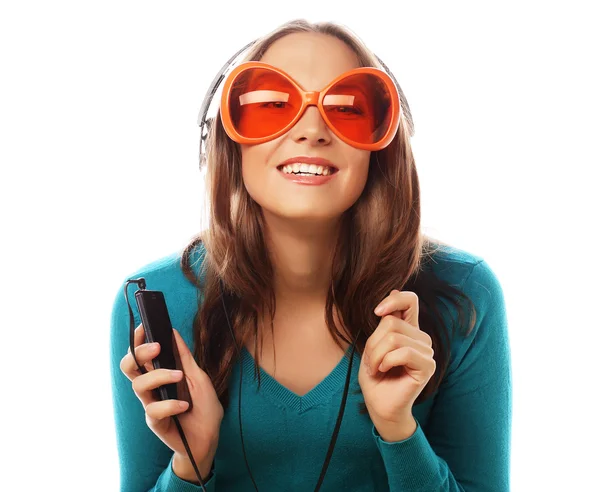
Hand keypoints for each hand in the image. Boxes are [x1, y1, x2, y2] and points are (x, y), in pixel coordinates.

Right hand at [120, 324, 223, 470]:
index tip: (144, 327)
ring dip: (159, 376)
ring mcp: (151, 404)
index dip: (137, 340)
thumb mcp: (199, 377)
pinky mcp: (154, 422)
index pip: (140, 355)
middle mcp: (151, 388)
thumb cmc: (204, 408)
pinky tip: (184, 405)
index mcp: (160, 374)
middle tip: (157, 347)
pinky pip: (153, 410)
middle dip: (138, 353)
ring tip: (179, 376)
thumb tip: (173, 332)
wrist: (209, 438)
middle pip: (128, 367)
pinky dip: (169, 405)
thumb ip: (184, 357)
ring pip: (138, 385)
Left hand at [358, 290, 434, 439]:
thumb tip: (395, 290)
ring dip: (377, 355)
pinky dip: (386, 361)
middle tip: (372, 361)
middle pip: (391, 323)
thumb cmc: (376, 376)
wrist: (379, 405)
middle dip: (373, 343)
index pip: (410, 300)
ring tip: (376, 368)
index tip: (376, 312)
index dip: (393, 300)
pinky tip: (384, 371)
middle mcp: (420, 337)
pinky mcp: (428, 366)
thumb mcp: (374, 343)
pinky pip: (403, 353)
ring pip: (394, 338)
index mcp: (409, 329)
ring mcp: (427, 351)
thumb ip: (385, 322)